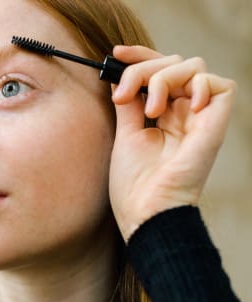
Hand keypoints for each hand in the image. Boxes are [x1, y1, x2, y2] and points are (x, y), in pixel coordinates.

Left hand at [109, 45, 235, 241]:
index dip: (140, 57)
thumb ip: (130, 103)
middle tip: (124, 94)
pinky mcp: (214, 125)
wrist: (145, 212)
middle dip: (144, 68)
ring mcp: (199, 118)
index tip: (115, 53)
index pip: (158, 71)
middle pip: (173, 63)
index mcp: (162, 116)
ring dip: (164, 78)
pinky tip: (179, 106)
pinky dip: (199, 85)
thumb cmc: (133, 183)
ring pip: (193, 68)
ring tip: (150, 110)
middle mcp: (182, 113)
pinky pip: (222, 86)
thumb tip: (121, 76)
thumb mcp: (126, 133)